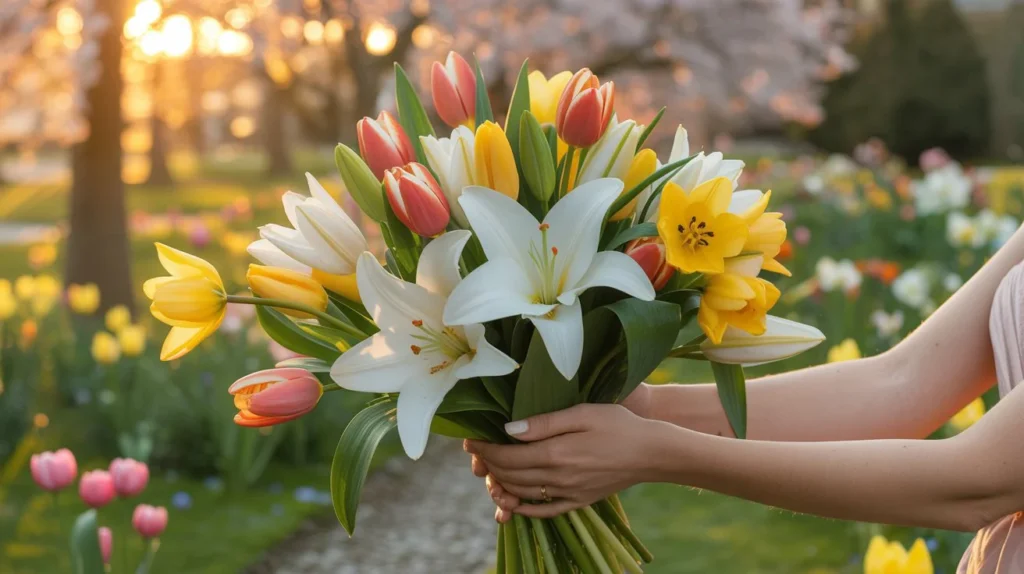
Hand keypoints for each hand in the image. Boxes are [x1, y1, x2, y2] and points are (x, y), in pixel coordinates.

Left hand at [465, 402, 666, 520]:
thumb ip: (544, 422)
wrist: (652, 452)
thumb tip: (509, 429)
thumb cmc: (618, 425)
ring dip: (501, 483)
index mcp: (556, 454)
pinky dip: (523, 508)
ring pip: (522, 493)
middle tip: (477, 450)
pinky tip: (513, 500)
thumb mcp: (582, 412)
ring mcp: (568, 493)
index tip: (471, 439)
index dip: (484, 449)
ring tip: (490, 469)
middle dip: (488, 463)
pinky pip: (544, 511)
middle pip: (510, 475)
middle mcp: (558, 478)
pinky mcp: (578, 501)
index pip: (506, 456)